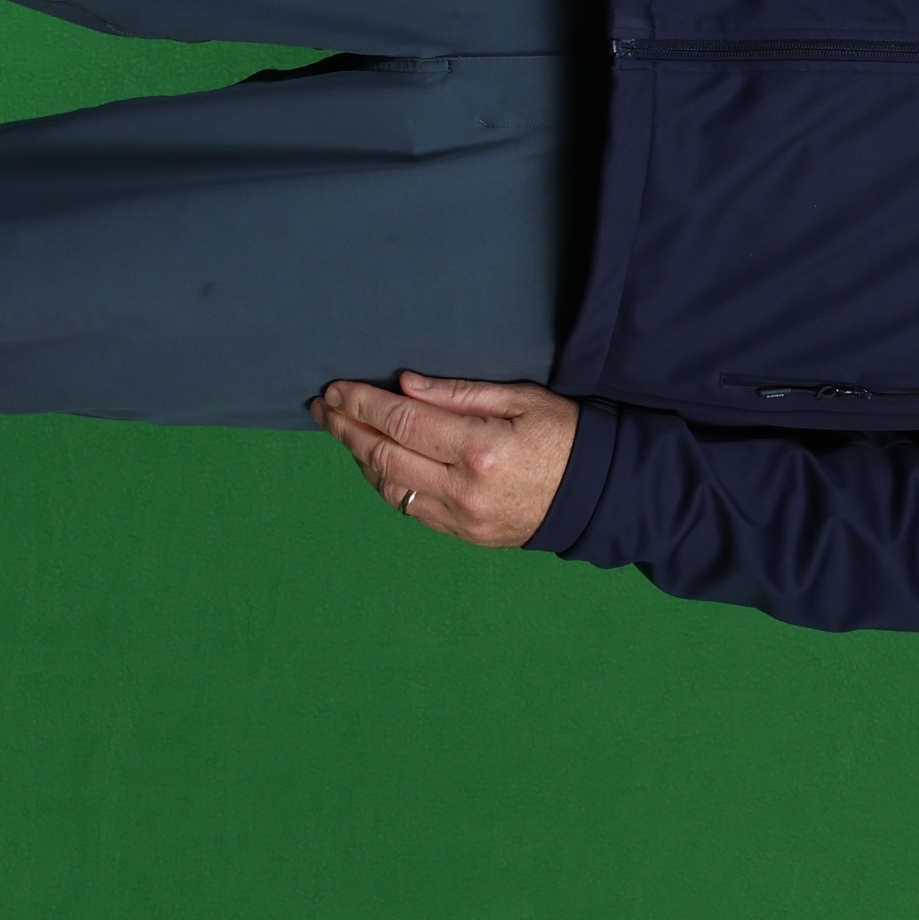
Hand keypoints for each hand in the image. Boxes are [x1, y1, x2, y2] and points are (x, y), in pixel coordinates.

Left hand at [312, 372, 580, 545]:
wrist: (596, 495)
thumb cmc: (565, 435)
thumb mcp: (521, 399)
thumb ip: (459, 394)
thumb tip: (405, 386)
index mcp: (480, 447)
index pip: (402, 420)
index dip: (362, 404)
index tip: (336, 389)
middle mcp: (463, 487)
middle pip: (384, 455)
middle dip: (347, 428)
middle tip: (322, 407)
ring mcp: (461, 516)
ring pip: (389, 486)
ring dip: (358, 456)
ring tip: (339, 430)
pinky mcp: (462, 534)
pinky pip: (408, 508)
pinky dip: (383, 482)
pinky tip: (371, 460)